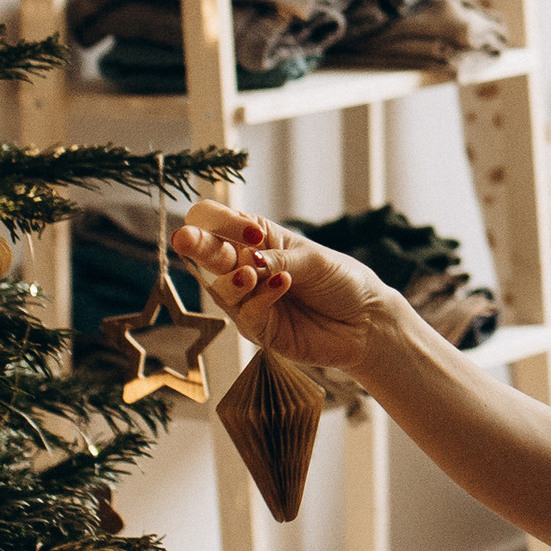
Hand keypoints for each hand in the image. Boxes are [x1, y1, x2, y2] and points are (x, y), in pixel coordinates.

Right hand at [174, 201, 393, 380]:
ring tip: (250, 274)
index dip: (220, 221)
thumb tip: (247, 259)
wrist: (366, 321)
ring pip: (220, 288)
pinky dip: (260, 298)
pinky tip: (282, 285)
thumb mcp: (313, 260)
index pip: (218, 221)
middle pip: (208, 253)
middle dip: (196, 244)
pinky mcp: (258, 330)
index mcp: (257, 238)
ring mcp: (249, 300)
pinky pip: (246, 314)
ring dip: (232, 279)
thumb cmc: (341, 281)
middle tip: (184, 239)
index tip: (248, 231)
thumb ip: (277, 258)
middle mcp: (246, 267)